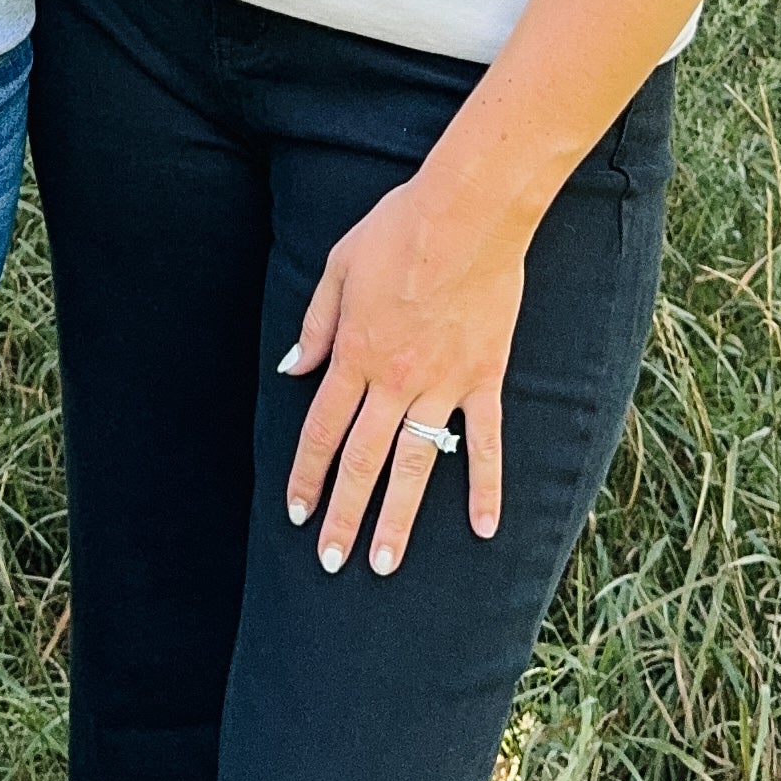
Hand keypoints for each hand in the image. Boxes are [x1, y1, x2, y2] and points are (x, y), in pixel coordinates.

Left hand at [278, 175, 523, 575]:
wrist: (466, 215)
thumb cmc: (399, 229)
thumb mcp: (339, 266)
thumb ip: (317, 323)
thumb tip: (294, 368)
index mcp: (355, 353)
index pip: (322, 429)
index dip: (306, 474)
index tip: (296, 512)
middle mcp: (394, 380)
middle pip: (362, 461)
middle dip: (343, 515)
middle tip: (330, 562)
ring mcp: (442, 385)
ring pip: (415, 465)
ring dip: (398, 518)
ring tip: (385, 564)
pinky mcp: (484, 379)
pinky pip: (486, 442)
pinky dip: (486, 486)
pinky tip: (483, 528)